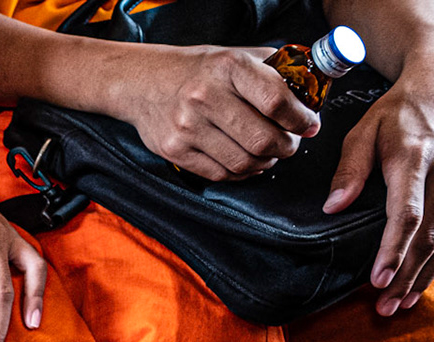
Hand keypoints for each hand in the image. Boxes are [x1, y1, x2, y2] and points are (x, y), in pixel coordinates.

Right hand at [122, 45, 318, 181]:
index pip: (277, 101)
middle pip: (262, 138)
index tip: (310, 126)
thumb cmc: (198, 70)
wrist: (143, 82)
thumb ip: (273, 71)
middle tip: (291, 144)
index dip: (301, 120)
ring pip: (243, 161)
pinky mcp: (174, 150)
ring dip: (265, 162)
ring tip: (269, 154)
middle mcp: (205, 96)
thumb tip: (310, 93)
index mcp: (229, 67)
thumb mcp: (236, 56)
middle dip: (287, 147)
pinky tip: (247, 163)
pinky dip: (241, 173)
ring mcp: (187, 126)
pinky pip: (219, 173)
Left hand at [326, 62, 433, 314]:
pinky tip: (418, 288)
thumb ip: (349, 169)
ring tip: (398, 306)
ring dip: (421, 276)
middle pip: (428, 236)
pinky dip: (433, 263)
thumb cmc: (393, 115)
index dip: (393, 249)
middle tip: (384, 308)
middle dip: (406, 275)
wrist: (433, 93)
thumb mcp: (363, 131)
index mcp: (414, 161)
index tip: (377, 279)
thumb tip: (333, 207)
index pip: (406, 213)